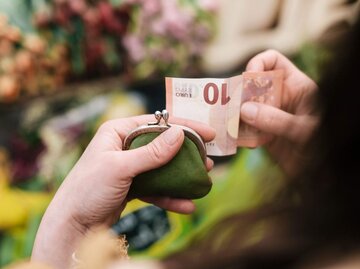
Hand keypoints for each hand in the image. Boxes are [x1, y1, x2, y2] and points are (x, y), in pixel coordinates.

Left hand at [31, 115, 214, 268]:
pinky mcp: (132, 186)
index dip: (185, 126)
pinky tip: (186, 205)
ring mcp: (129, 167)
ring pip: (162, 167)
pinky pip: (156, 187)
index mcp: (118, 131)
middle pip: (163, 145)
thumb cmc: (87, 189)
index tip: (208, 133)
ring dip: (182, 175)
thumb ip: (152, 152)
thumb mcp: (120, 167)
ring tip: (203, 179)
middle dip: (187, 154)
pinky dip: (170, 196)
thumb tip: (180, 134)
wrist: (72, 224)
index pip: (158, 123)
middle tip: (208, 160)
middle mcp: (124, 146)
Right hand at [240, 50, 318, 173]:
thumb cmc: (323, 147)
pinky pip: (244, 128)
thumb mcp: (304, 130)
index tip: (249, 79)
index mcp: (296, 86)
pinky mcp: (262, 133)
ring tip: (231, 125)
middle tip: (233, 107)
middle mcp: (280, 97)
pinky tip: (243, 142)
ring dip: (235, 115)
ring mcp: (270, 115)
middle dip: (240, 93)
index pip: (273, 61)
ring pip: (244, 107)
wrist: (320, 175)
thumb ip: (277, 119)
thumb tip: (244, 110)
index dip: (258, 64)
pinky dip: (239, 133)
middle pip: (252, 84)